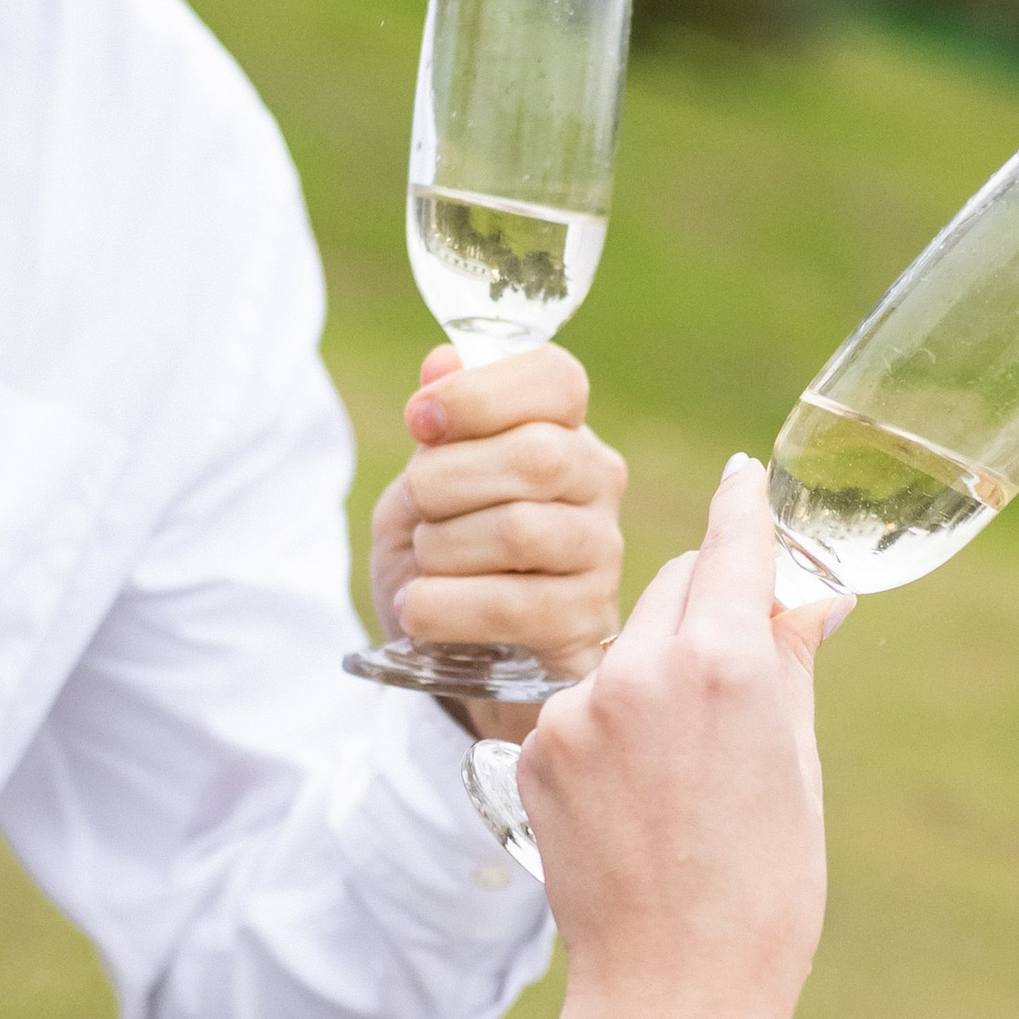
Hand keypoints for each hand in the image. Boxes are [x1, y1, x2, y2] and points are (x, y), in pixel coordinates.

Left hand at [367, 346, 626, 715]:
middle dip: (446, 481)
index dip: (481, 392)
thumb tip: (442, 362)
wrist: (451, 656)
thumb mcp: (423, 487)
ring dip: (444, 548)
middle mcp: (598, 485)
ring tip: (424, 567)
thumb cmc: (443, 559)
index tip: (419, 420)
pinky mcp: (587, 626)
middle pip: (536, 457)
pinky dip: (446, 606)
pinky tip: (420, 611)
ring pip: (522, 531)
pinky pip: (513, 606)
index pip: (557, 379)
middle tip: (417, 508)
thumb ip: (439, 426)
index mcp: (563, 430)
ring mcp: (601, 556)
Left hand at [515, 458, 847, 1018]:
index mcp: (727, 663)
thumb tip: (808, 594)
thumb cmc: (765, 887)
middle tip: (738, 672)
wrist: (675, 988)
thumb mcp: (796, 763)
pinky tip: (639, 793)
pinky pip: (584, 701)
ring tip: (687, 767)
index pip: (732, 542)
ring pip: (627, 644)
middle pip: (676, 586)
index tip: (746, 479)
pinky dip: (611, 723)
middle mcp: (644, 667)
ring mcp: (581, 707)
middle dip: (708, 607)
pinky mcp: (538, 745)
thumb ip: (787, 660)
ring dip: (656, 670)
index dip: (745, 508)